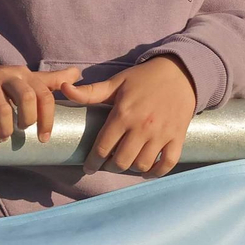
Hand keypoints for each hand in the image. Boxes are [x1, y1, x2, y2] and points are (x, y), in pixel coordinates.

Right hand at [0, 64, 80, 150]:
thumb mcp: (24, 80)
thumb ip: (49, 80)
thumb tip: (77, 74)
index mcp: (23, 74)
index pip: (44, 95)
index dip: (47, 119)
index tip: (43, 139)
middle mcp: (6, 74)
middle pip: (26, 97)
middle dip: (27, 120)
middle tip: (21, 133)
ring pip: (2, 108)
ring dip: (5, 129)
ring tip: (2, 139)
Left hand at [59, 57, 196, 177]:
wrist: (180, 72)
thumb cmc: (144, 78)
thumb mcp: (116, 82)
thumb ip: (90, 92)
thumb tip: (64, 89)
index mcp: (123, 114)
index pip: (103, 147)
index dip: (93, 162)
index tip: (89, 167)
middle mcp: (142, 126)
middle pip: (121, 161)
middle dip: (110, 167)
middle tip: (107, 164)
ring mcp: (161, 133)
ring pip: (142, 165)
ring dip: (131, 169)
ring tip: (126, 163)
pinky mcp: (177, 137)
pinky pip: (167, 163)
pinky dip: (156, 172)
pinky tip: (147, 170)